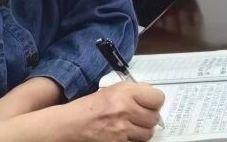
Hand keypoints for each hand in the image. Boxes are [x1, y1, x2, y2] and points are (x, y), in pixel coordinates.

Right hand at [46, 82, 165, 141]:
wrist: (69, 124)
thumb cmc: (90, 106)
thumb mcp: (113, 90)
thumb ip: (135, 92)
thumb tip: (153, 98)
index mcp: (126, 92)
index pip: (158, 99)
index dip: (155, 102)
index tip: (150, 104)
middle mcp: (125, 109)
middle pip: (154, 118)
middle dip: (149, 118)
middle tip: (140, 117)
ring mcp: (121, 129)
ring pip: (147, 133)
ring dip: (142, 131)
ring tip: (132, 127)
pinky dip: (132, 140)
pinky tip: (124, 135)